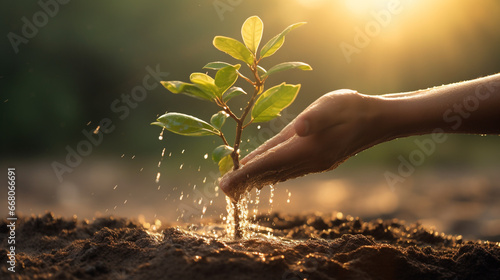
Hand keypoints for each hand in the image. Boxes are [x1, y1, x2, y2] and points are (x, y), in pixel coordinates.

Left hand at [220, 89, 389, 200]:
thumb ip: (315, 117)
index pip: (268, 164)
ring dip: (257, 180)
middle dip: (245, 181)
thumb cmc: (352, 108)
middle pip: (270, 174)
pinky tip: (264, 176)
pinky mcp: (318, 161)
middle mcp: (308, 162)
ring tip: (237, 186)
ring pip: (278, 175)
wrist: (377, 121)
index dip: (244, 173)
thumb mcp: (333, 105)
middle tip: (222, 191)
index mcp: (307, 149)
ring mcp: (314, 164)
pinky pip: (288, 172)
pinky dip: (271, 175)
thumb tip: (300, 128)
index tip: (224, 184)